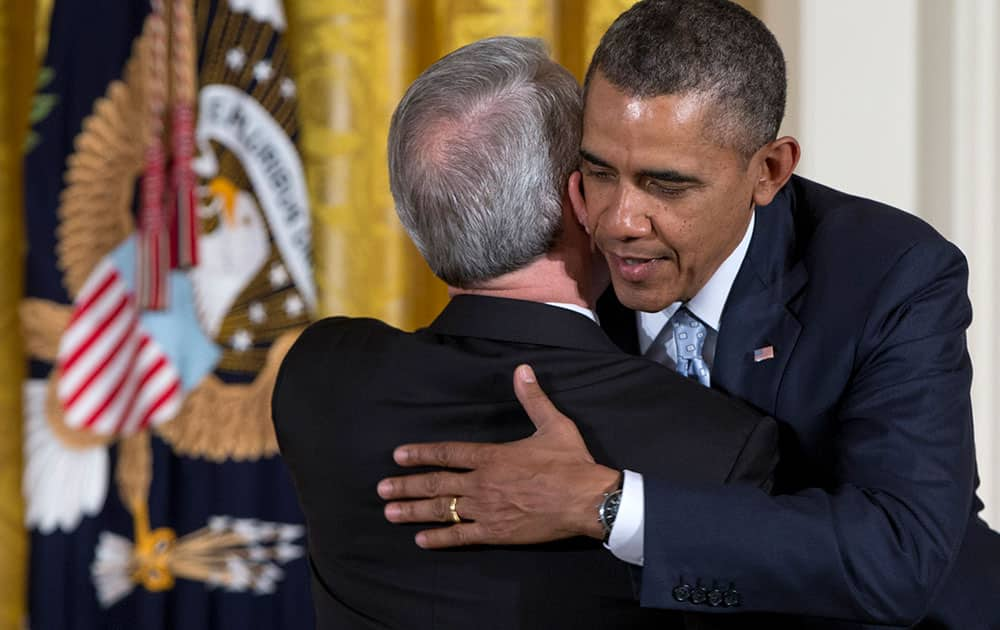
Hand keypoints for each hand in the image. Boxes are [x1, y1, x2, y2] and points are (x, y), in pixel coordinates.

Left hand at [377, 364, 619, 547]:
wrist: (587, 499)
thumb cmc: (571, 462)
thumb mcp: (553, 424)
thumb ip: (533, 398)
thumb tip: (523, 369)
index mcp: (492, 456)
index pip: (447, 453)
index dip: (420, 454)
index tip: (398, 456)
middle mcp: (483, 483)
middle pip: (437, 484)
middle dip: (406, 486)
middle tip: (381, 489)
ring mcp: (487, 509)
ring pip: (443, 510)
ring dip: (414, 511)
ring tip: (390, 512)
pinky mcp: (497, 532)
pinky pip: (462, 536)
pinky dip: (441, 538)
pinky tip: (422, 540)